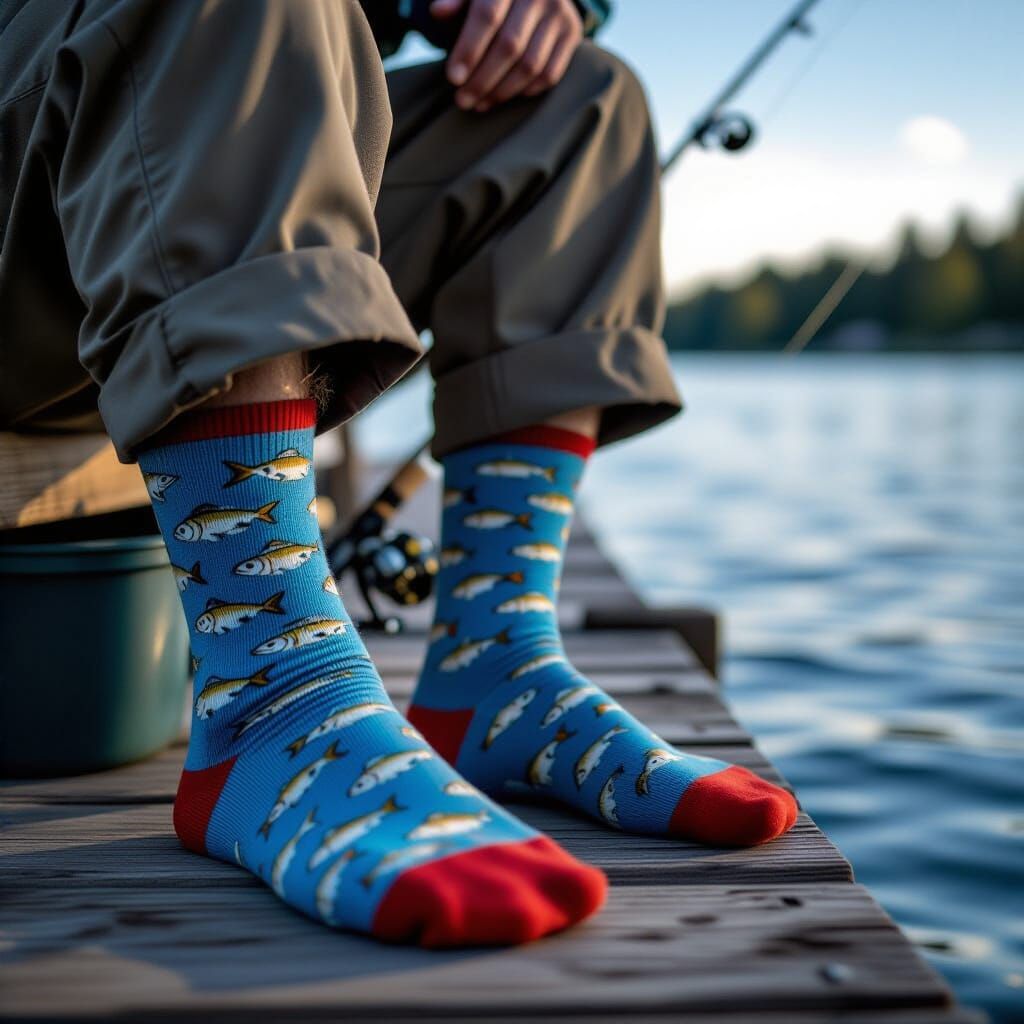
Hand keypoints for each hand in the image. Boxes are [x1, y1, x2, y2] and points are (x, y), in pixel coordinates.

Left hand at [429, 0, 583, 111]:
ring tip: (480, 104)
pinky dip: (525, 90)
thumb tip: (437, 11)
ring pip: (530, 65)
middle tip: (462, 100)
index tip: (453, 78)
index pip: (488, 16)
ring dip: (502, 91)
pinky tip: (504, 97)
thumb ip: (458, 0)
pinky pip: (550, 74)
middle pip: (510, 46)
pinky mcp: (572, 34)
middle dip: (483, 79)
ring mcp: (560, 15)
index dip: (469, 49)